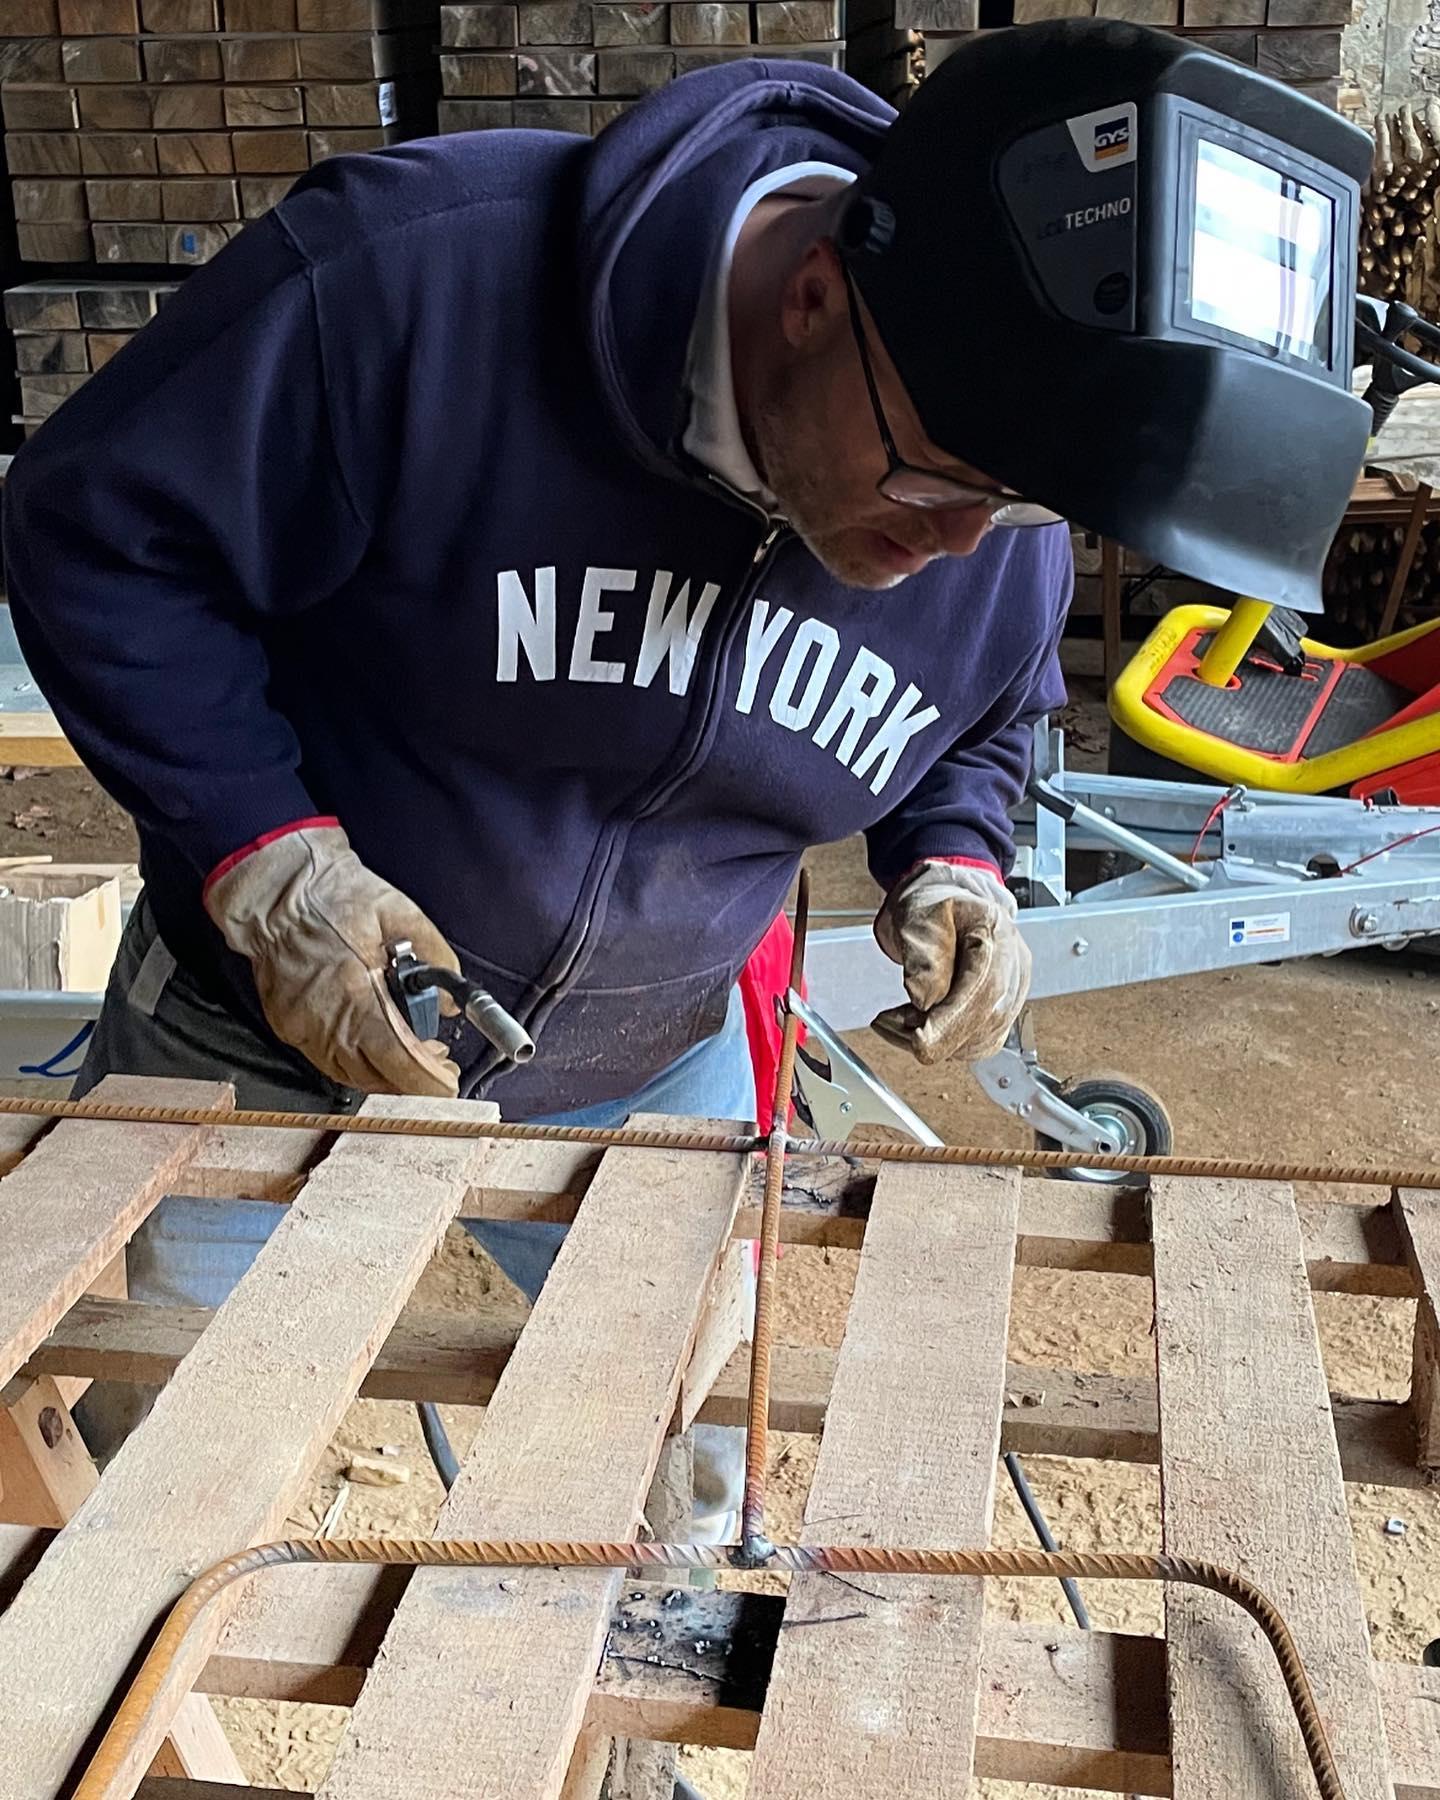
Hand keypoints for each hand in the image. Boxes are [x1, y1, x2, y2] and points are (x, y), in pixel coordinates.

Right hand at [204, 824, 460, 1096]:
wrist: (276, 890)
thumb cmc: (335, 896)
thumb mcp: (403, 914)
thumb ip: (437, 957)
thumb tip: (451, 1001)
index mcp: (359, 994)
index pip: (401, 1062)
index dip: (431, 1079)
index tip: (449, 1079)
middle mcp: (328, 1021)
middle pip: (380, 1078)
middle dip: (415, 1079)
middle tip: (437, 1061)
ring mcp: (305, 1029)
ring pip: (354, 1077)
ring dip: (387, 1073)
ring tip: (410, 1052)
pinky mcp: (289, 1027)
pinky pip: (329, 1062)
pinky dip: (357, 1063)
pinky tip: (373, 1046)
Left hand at [871, 860, 1029, 1064]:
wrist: (947, 907)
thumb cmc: (933, 906)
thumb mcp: (917, 916)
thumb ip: (922, 953)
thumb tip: (924, 998)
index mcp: (995, 931)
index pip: (984, 987)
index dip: (953, 1020)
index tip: (919, 1040)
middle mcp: (1014, 965)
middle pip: (987, 1019)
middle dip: (936, 1034)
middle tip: (889, 1023)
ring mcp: (1013, 990)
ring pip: (981, 1038)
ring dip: (937, 1041)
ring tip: (899, 1018)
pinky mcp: (1002, 1011)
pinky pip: (977, 1042)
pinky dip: (945, 1043)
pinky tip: (918, 1026)